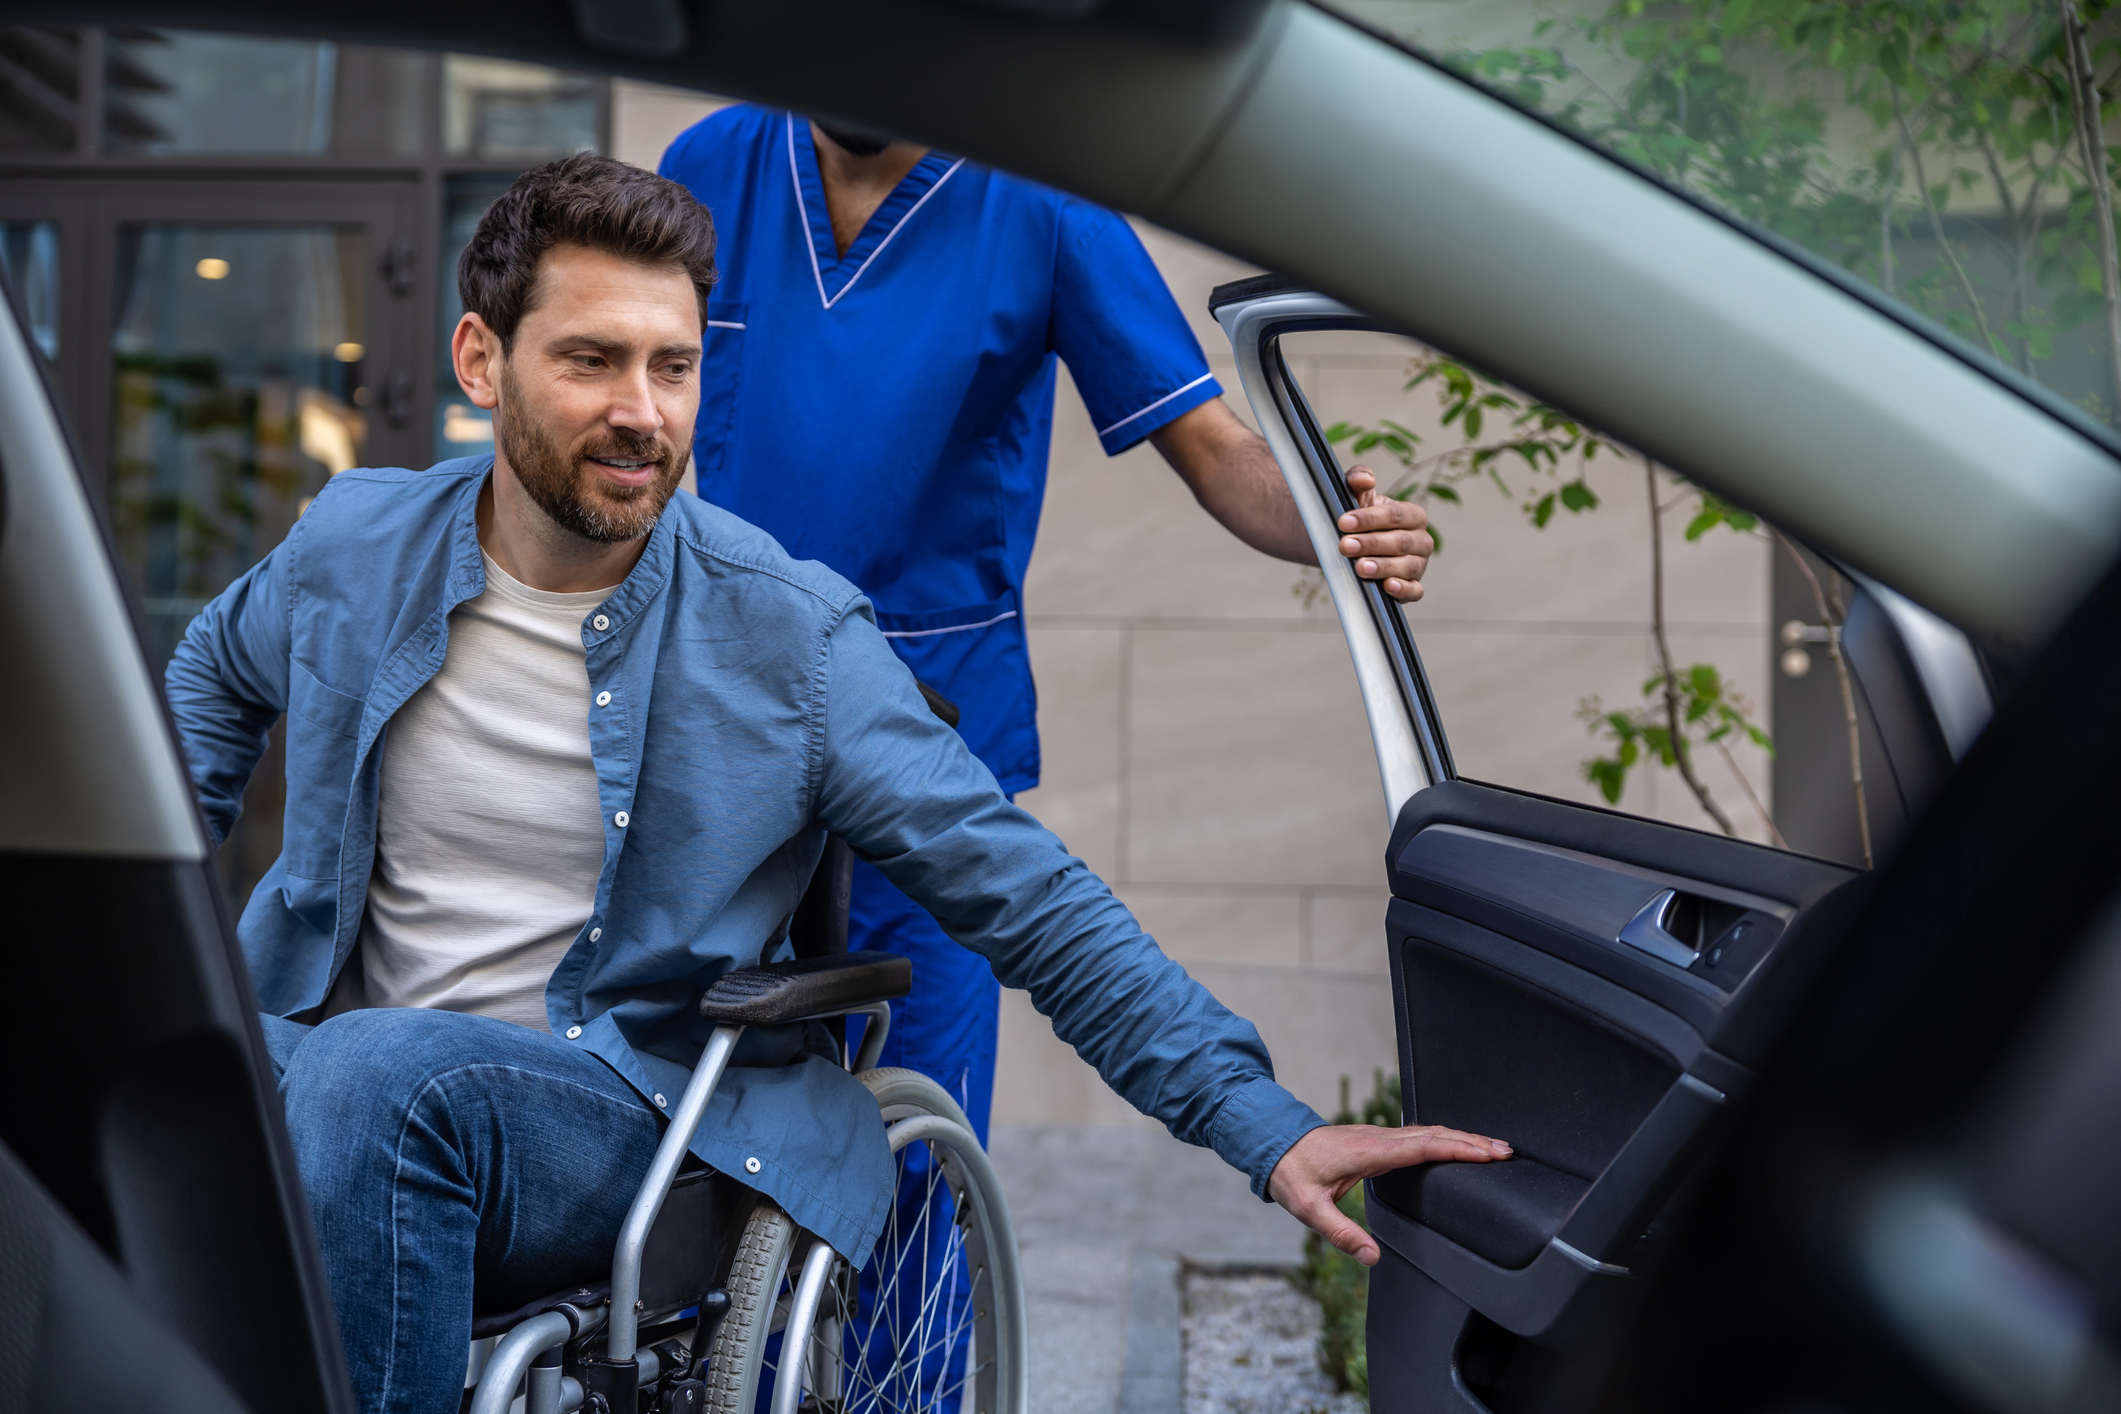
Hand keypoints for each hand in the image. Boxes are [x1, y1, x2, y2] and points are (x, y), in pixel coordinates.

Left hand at [1269, 1122, 1511, 1265]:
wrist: (1272, 1142)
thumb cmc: (1291, 1173)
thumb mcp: (1309, 1209)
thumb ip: (1340, 1233)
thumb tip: (1372, 1257)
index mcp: (1369, 1152)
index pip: (1422, 1147)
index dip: (1456, 1150)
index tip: (1487, 1155)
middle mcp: (1378, 1138)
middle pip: (1434, 1135)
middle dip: (1472, 1142)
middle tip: (1506, 1151)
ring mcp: (1378, 1135)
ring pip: (1428, 1131)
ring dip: (1462, 1137)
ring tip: (1494, 1147)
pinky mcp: (1377, 1138)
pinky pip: (1418, 1134)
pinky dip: (1444, 1137)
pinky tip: (1457, 1145)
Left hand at [1337, 466, 1432, 601]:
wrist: (1353, 545)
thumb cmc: (1360, 519)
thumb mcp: (1356, 496)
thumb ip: (1358, 479)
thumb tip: (1364, 478)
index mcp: (1413, 516)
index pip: (1397, 515)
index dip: (1370, 518)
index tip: (1344, 522)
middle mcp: (1421, 540)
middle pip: (1401, 542)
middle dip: (1372, 544)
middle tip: (1345, 546)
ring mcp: (1419, 565)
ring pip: (1407, 566)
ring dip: (1383, 567)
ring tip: (1360, 567)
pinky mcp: (1413, 586)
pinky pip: (1414, 590)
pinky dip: (1403, 589)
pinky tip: (1387, 586)